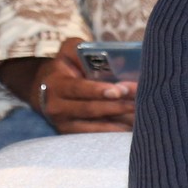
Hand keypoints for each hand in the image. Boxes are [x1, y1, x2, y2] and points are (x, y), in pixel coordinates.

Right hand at [0, 37, 133, 132]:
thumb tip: (118, 59)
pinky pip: (97, 137)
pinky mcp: (72, 135)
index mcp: (56, 84)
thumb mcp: (69, 51)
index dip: (98, 90)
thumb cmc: (65, 66)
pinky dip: (115, 133)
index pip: (78, 88)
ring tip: (142, 115)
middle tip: (139, 102)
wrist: (45, 88)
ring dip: (120, 122)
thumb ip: (85, 50)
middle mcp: (57, 107)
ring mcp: (64, 124)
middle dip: (117, 106)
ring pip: (95, 127)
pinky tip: (133, 128)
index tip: (119, 90)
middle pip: (90, 109)